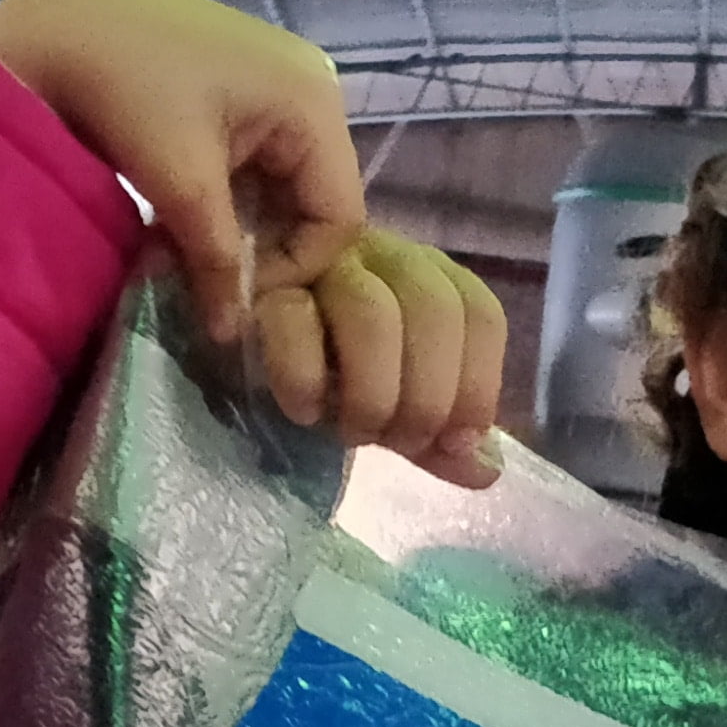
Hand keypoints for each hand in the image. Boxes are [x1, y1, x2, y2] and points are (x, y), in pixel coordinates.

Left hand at [0, 0, 363, 343]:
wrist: (58, 23)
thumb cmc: (125, 91)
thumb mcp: (179, 183)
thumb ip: (217, 261)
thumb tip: (230, 336)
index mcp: (314, 102)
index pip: (340, 215)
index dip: (295, 270)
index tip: (233, 297)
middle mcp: (314, 89)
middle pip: (316, 201)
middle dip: (264, 250)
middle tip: (208, 284)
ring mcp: (279, 86)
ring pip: (283, 188)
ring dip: (240, 230)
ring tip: (186, 254)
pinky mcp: (245, 91)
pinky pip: (257, 164)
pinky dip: (226, 201)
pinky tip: (183, 220)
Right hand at [259, 229, 511, 486]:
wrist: (240, 347)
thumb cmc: (330, 372)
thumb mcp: (394, 402)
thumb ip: (440, 434)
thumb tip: (486, 470)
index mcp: (427, 277)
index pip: (479, 314)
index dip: (477, 387)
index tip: (453, 443)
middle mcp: (381, 256)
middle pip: (434, 311)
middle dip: (428, 398)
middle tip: (398, 444)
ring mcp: (320, 265)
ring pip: (371, 314)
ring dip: (373, 395)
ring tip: (353, 435)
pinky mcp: (260, 290)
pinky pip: (293, 324)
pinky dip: (306, 382)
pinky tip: (305, 415)